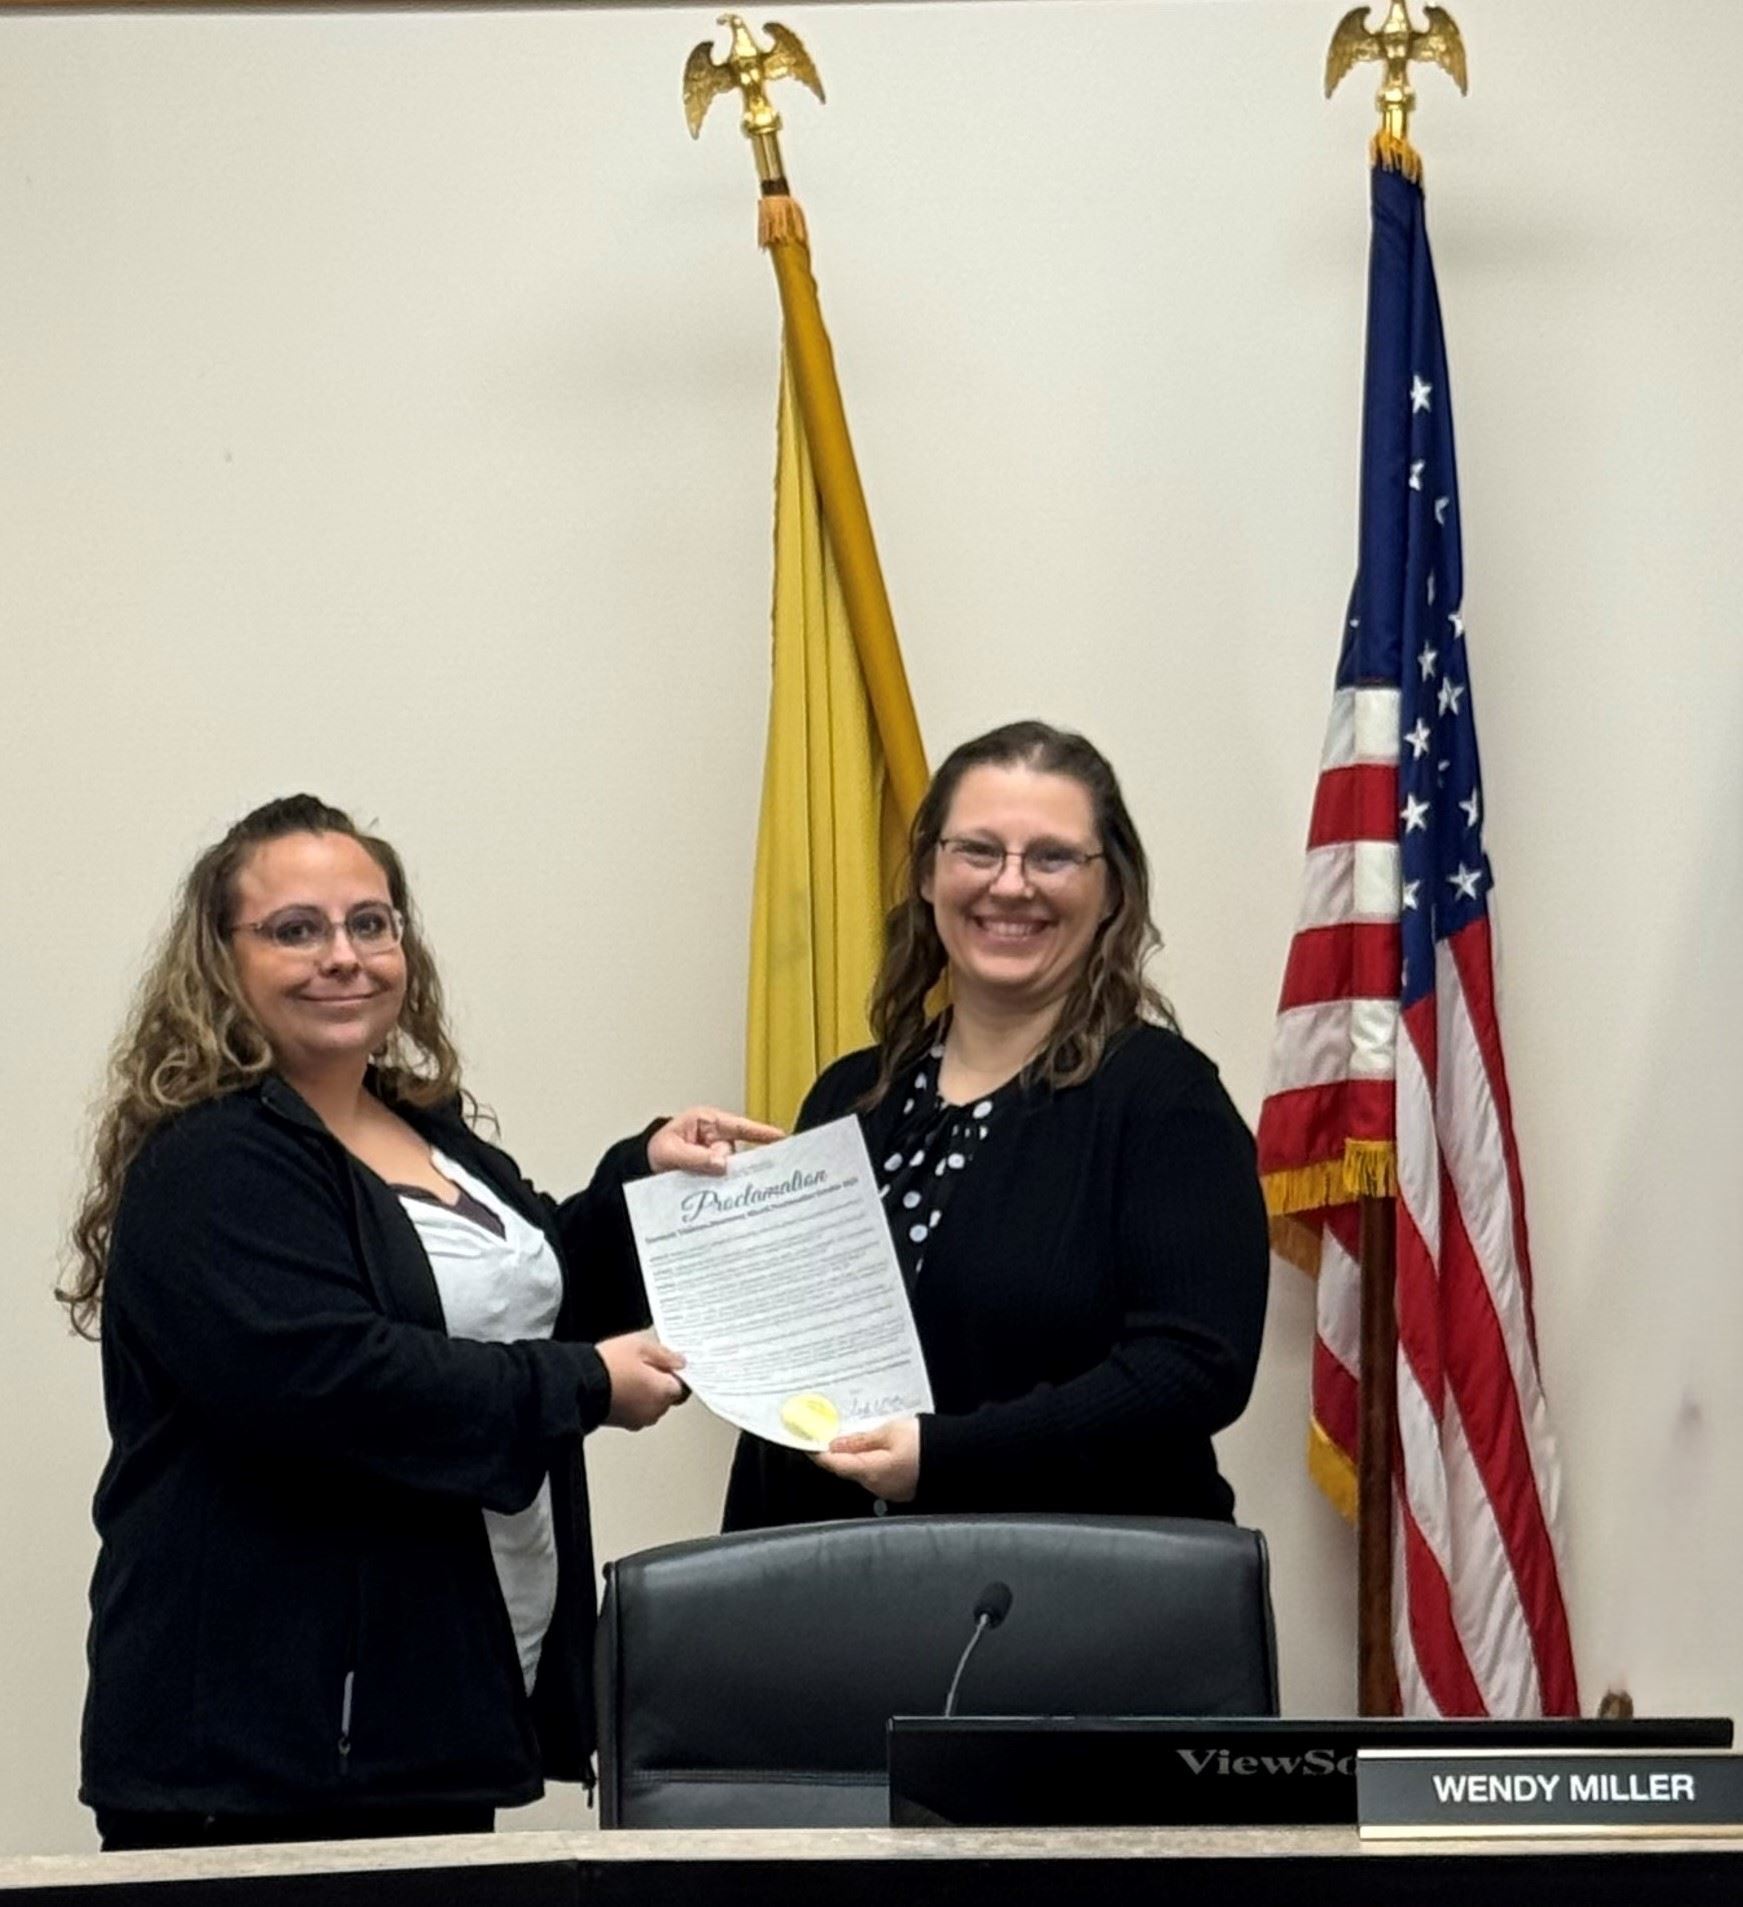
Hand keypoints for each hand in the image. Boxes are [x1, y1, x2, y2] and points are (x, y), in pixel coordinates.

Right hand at [597, 1333, 686, 1429]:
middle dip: (661, 1382)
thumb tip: (679, 1362)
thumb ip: (665, 1354)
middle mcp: (654, 1410)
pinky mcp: (622, 1423)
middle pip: (667, 1396)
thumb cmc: (608, 1365)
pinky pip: (635, 1410)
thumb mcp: (640, 1346)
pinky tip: (621, 1385)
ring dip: (646, 1392)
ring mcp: (638, 1419)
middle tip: (647, 1364)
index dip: (677, 1373)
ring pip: (651, 1404)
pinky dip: (633, 1400)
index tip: (670, 1363)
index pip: (684, 1386)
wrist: (578, 1384)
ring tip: (630, 1373)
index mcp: (663, 1392)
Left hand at [648, 1106, 783, 1175]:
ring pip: (730, 1169)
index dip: (761, 1132)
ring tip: (696, 1178)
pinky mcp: (715, 1169)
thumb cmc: (657, 1150)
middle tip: (710, 1171)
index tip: (781, 1137)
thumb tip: (722, 1163)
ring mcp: (717, 1153)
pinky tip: (711, 1191)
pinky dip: (719, 1185)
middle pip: (735, 1153)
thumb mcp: (670, 1153)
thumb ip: (695, 1158)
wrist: (644, 1164)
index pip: (739, 1126)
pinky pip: (724, 1178)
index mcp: (706, 1122)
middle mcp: (716, 1136)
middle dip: (726, 1165)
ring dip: (719, 1178)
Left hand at [813, 1417, 919, 1503]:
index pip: (834, 1464)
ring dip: (855, 1455)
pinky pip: (878, 1473)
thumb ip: (861, 1439)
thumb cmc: (927, 1443)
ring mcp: (890, 1489)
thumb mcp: (890, 1432)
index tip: (806, 1442)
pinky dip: (872, 1460)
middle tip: (828, 1431)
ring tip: (853, 1434)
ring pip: (863, 1471)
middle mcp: (877, 1485)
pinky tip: (875, 1446)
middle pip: (847, 1468)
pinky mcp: (901, 1487)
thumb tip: (837, 1444)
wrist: (959, 1458)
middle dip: (837, 1451)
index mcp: (870, 1471)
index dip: (817, 1452)